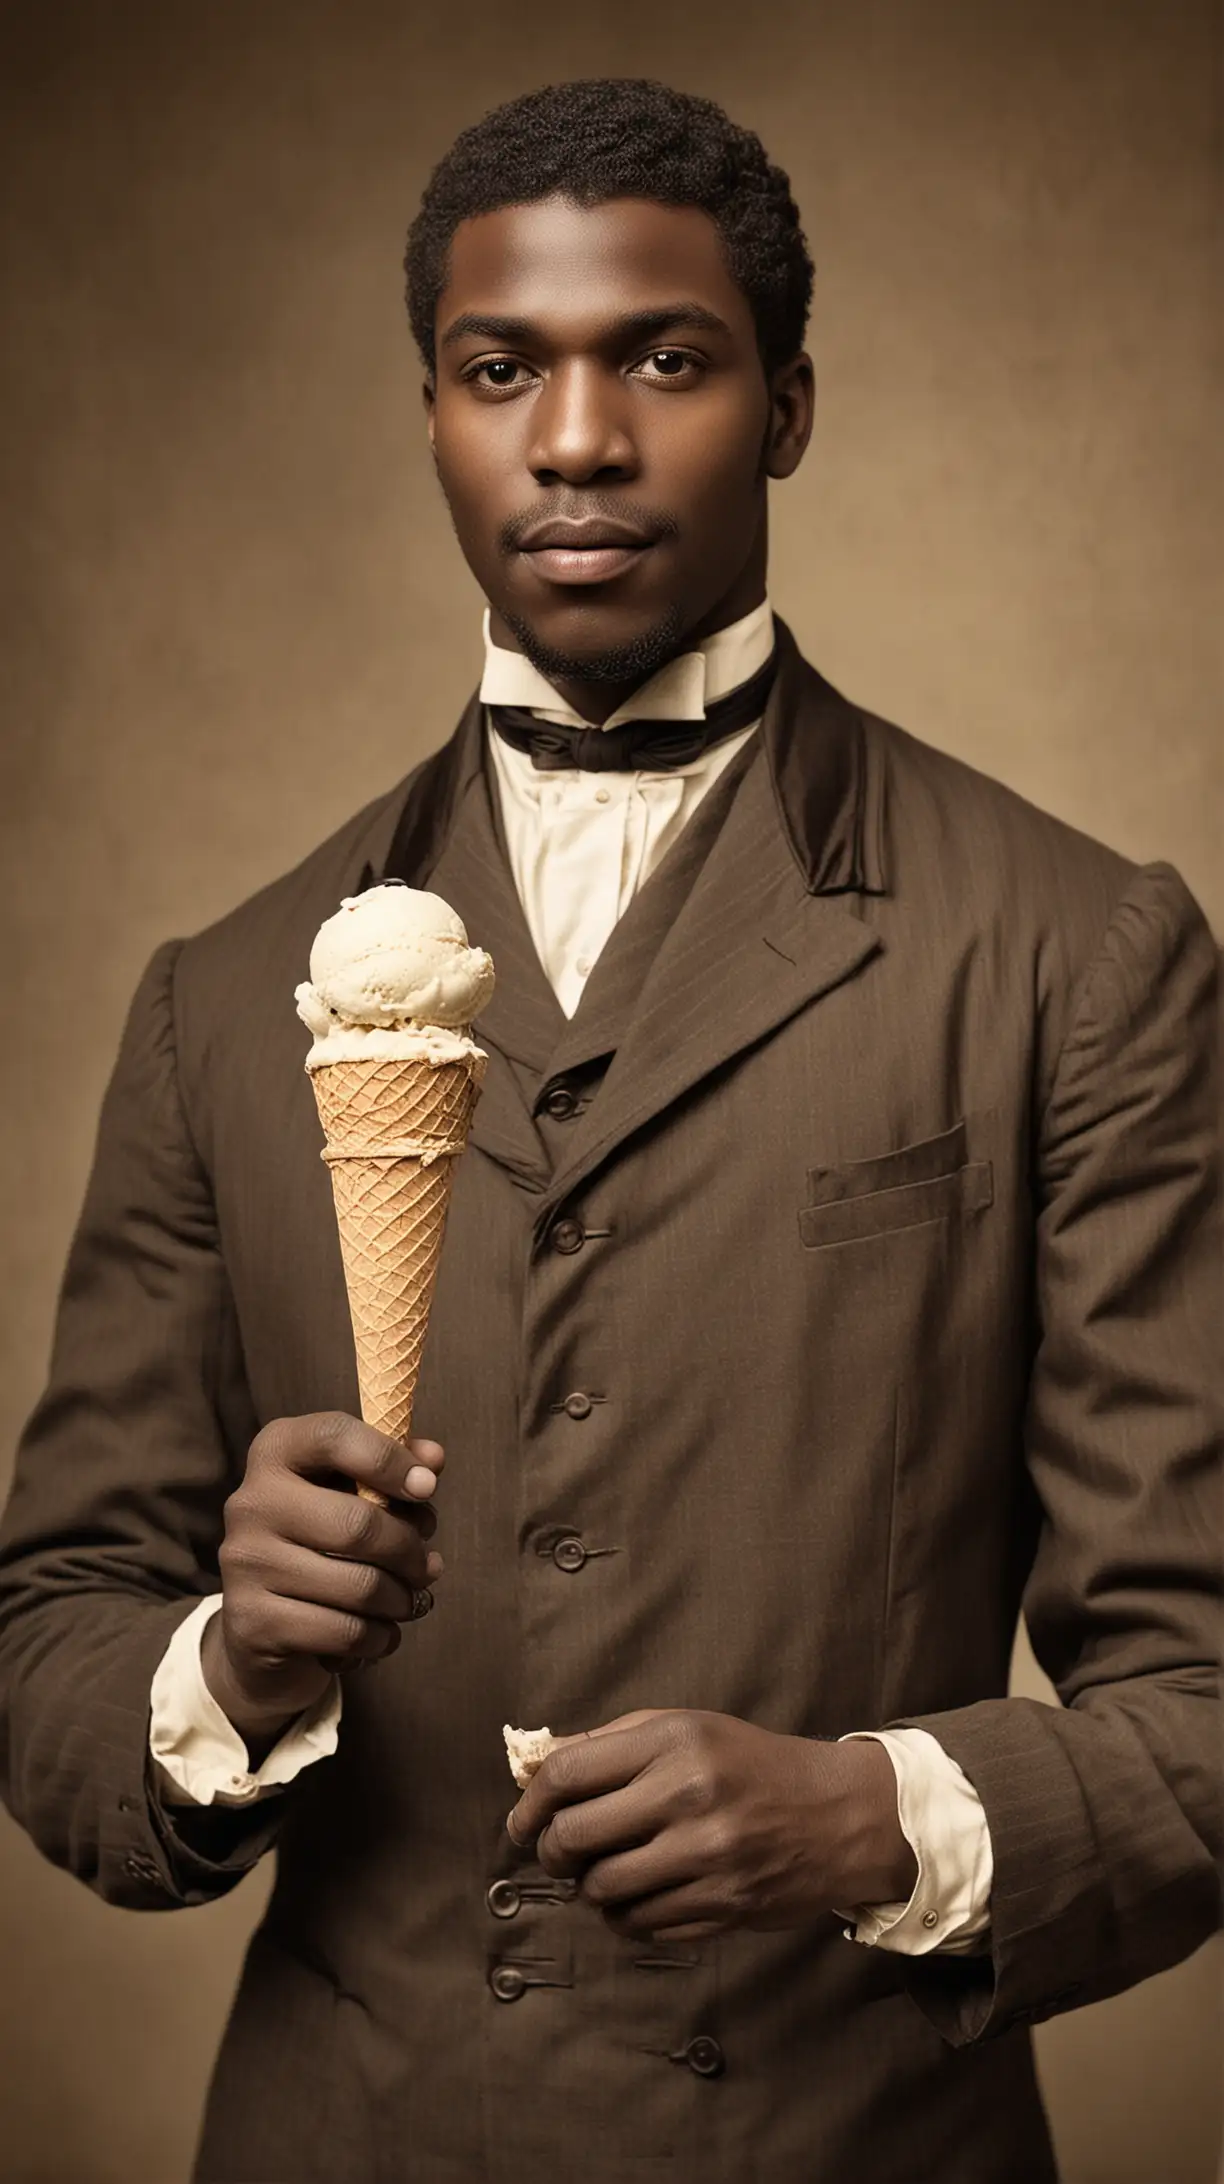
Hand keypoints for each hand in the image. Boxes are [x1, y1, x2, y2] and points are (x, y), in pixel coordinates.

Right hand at [202, 1411, 443, 1757]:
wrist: (262, 1622)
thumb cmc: (322, 1540)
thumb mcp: (354, 1493)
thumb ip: (395, 1469)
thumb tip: (433, 1459)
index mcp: (276, 1452)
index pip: (334, 1436)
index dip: (390, 1459)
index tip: (428, 1487)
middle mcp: (251, 1502)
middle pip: (358, 1524)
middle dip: (409, 1550)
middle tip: (428, 1565)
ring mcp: (246, 1563)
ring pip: (359, 1588)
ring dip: (402, 1600)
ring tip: (410, 1600)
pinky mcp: (254, 1622)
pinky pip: (344, 1632)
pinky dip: (379, 1637)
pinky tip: (382, 1632)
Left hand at [506, 1710, 915, 1941]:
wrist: (837, 1814)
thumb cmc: (750, 1764)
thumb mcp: (686, 1727)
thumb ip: (610, 1743)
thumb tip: (533, 1767)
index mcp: (675, 1742)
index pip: (568, 1775)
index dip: (530, 1803)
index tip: (521, 1821)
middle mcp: (689, 1796)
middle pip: (573, 1836)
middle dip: (549, 1850)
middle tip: (555, 1853)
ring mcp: (707, 1857)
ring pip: (601, 1889)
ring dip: (586, 1888)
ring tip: (598, 1876)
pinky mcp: (722, 1906)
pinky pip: (640, 1925)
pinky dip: (623, 1917)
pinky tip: (634, 1898)